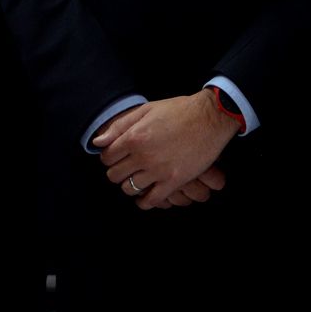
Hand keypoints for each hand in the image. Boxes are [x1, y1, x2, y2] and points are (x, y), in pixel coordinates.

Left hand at [98, 92, 237, 208]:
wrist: (212, 117)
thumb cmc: (181, 110)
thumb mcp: (148, 109)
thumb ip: (120, 125)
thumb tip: (97, 142)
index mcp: (134, 137)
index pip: (106, 157)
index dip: (110, 157)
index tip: (119, 156)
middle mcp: (143, 156)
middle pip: (114, 175)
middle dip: (118, 171)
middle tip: (129, 167)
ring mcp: (159, 170)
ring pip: (129, 188)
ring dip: (130, 185)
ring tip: (139, 179)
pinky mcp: (174, 180)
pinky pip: (151, 200)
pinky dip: (144, 202)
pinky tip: (146, 197)